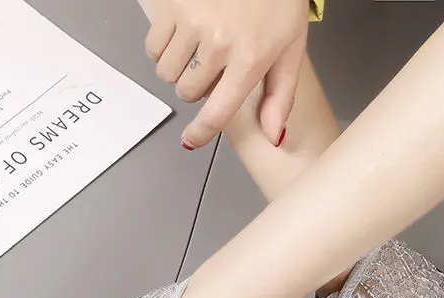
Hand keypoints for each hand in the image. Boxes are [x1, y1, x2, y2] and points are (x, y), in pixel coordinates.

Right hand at [145, 0, 309, 148]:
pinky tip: (182, 31)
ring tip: (197, 44)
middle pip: (187, 92)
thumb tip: (273, 135)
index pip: (217, 113)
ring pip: (167, 72)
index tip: (191, 139)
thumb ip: (280, 94)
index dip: (201, 132)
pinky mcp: (171, 5)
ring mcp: (192, 22)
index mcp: (250, 59)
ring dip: (178, 65)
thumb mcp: (290, 46)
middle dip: (196, 84)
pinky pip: (153, 47)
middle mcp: (220, 44)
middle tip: (211, 62)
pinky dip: (163, 45)